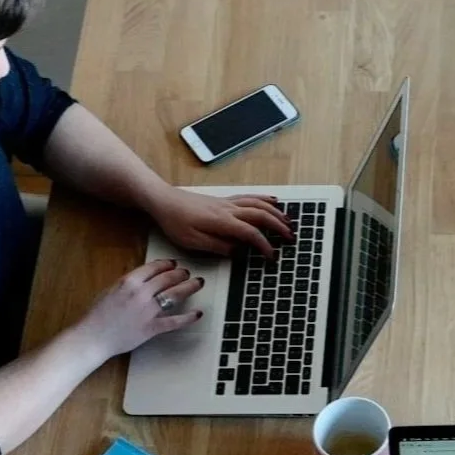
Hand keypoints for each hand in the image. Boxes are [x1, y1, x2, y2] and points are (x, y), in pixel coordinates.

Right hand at [75, 258, 203, 360]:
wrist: (94, 336)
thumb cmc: (98, 314)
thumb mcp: (111, 290)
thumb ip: (128, 283)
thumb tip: (144, 277)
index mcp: (129, 281)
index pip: (154, 268)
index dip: (167, 264)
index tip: (174, 263)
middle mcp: (141, 293)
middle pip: (168, 279)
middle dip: (181, 274)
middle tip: (187, 273)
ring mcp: (148, 311)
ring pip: (175, 295)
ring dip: (189, 287)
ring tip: (197, 283)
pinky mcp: (152, 328)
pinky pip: (175, 321)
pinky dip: (189, 317)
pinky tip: (198, 313)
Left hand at [148, 186, 291, 257]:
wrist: (163, 200)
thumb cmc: (175, 221)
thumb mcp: (193, 242)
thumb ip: (218, 247)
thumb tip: (238, 251)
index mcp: (222, 222)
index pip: (251, 233)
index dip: (264, 246)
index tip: (272, 257)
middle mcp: (228, 210)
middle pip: (261, 215)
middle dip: (279, 227)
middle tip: (290, 239)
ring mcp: (228, 203)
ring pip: (258, 204)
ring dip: (276, 213)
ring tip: (288, 223)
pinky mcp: (225, 201)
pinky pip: (250, 198)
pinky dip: (265, 199)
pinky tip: (274, 201)